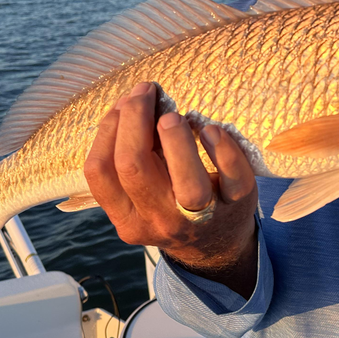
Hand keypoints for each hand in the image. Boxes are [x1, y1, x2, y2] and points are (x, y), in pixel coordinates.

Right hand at [84, 82, 259, 296]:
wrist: (218, 245)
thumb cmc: (173, 205)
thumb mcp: (143, 193)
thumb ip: (134, 156)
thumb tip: (132, 101)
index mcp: (128, 217)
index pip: (100, 171)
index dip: (108, 128)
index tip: (124, 100)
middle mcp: (160, 221)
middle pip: (134, 168)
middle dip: (135, 120)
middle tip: (145, 92)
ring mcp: (201, 218)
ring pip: (187, 184)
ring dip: (176, 139)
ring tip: (173, 115)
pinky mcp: (238, 204)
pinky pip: (234, 178)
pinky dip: (223, 148)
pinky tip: (210, 129)